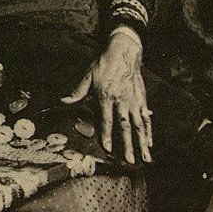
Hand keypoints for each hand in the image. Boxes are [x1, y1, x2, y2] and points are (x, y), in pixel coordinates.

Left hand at [62, 32, 151, 163]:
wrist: (124, 50)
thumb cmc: (104, 63)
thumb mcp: (88, 75)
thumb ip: (77, 92)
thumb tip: (62, 101)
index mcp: (106, 96)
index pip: (106, 120)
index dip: (107, 135)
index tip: (108, 149)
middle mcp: (121, 100)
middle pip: (125, 126)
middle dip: (128, 145)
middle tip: (130, 161)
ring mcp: (133, 100)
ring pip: (139, 124)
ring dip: (142, 142)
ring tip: (145, 156)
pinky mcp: (141, 98)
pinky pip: (146, 116)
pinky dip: (149, 130)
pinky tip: (150, 142)